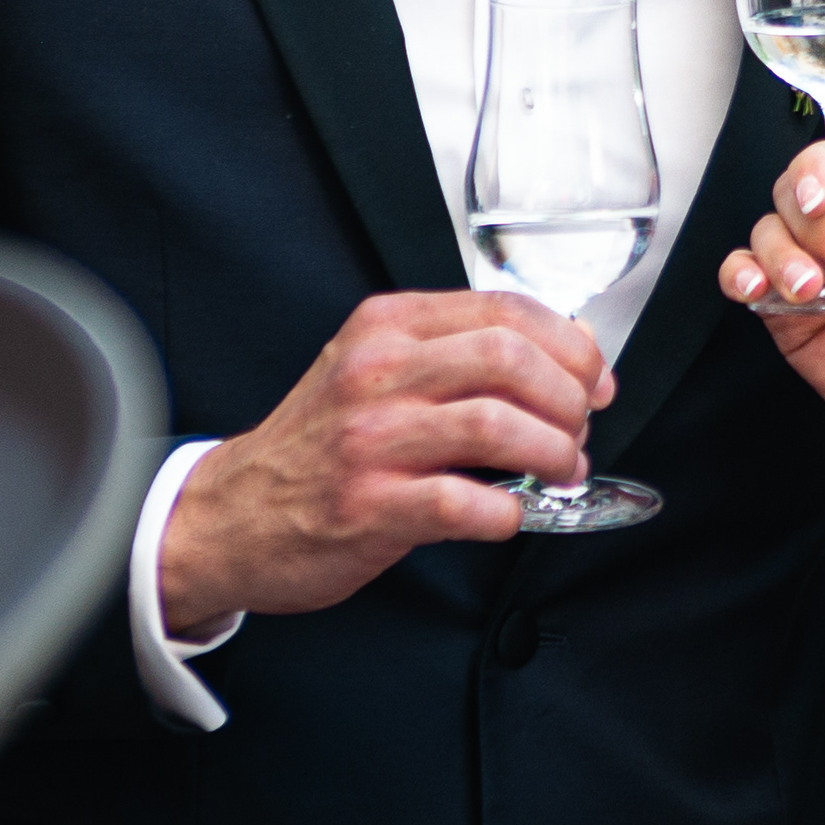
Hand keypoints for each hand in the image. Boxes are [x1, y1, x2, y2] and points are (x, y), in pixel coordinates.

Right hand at [156, 292, 611, 632]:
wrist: (228, 515)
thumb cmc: (317, 445)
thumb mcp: (379, 370)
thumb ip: (465, 352)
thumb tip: (573, 348)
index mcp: (387, 328)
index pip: (505, 310)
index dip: (571, 346)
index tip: (596, 379)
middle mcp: (377, 373)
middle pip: (510, 359)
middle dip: (569, 398)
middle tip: (580, 430)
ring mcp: (370, 440)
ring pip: (496, 425)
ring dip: (552, 453)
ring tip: (561, 472)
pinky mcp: (368, 506)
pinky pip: (464, 502)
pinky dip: (508, 512)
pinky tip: (510, 513)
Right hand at [719, 143, 824, 490]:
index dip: (821, 172)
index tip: (823, 199)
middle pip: (796, 190)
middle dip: (814, 223)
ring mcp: (821, 274)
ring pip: (767, 231)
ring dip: (780, 254)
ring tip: (814, 290)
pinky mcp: (794, 318)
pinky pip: (748, 280)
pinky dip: (741, 276)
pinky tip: (757, 289)